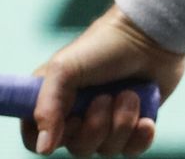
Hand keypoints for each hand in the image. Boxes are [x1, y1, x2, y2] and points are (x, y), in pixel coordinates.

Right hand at [19, 6, 184, 156]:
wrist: (150, 36)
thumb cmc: (102, 46)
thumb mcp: (64, 69)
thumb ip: (47, 108)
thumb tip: (43, 149)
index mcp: (53, 99)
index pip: (34, 138)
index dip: (49, 137)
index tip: (70, 118)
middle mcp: (77, 114)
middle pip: (76, 148)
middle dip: (95, 126)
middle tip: (105, 97)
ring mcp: (106, 122)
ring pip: (106, 150)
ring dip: (120, 123)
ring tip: (129, 94)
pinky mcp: (133, 125)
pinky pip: (131, 151)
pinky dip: (139, 137)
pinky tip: (145, 119)